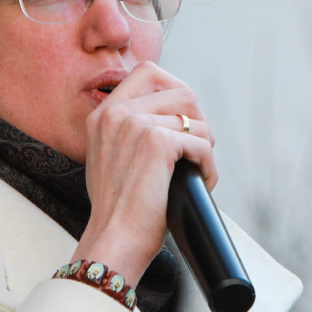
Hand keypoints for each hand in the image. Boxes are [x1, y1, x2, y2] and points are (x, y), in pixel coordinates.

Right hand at [73, 62, 215, 285]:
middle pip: (180, 90)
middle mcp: (116, 113)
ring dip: (206, 147)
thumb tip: (172, 119)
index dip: (176, 90)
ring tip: (199, 172)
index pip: (147, 72)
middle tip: (199, 149)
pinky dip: (209, 166)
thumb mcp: (112, 159)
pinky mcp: (157, 142)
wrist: (114, 240)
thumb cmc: (118, 210)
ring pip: (195, 119)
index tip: (185, 121)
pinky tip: (202, 183)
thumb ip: (130, 133)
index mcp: (103, 114)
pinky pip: (201, 143)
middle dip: (198, 119)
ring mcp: (135, 124)